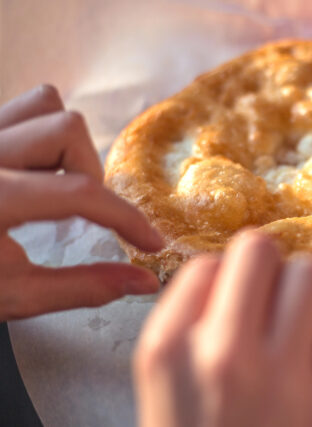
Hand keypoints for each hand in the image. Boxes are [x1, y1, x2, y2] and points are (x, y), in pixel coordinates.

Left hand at [0, 85, 163, 320]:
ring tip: (58, 183)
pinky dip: (42, 131)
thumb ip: (84, 287)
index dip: (127, 219)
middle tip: (83, 211)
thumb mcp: (13, 295)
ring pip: (44, 104)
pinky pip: (20, 108)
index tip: (149, 241)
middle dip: (90, 172)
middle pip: (66, 127)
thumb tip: (142, 281)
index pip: (80, 193)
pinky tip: (36, 170)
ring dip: (67, 143)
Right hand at [134, 231, 311, 426]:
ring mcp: (281, 375)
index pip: (205, 264)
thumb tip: (226, 275)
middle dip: (270, 268)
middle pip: (259, 249)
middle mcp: (222, 352)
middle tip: (275, 298)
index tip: (237, 300)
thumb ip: (185, 332)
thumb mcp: (162, 394)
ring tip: (307, 321)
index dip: (226, 280)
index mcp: (167, 350)